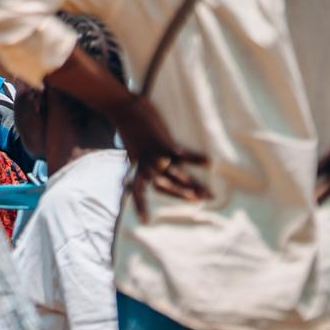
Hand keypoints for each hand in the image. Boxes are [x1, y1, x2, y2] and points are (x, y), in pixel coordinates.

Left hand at [110, 98, 209, 220]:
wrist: (121, 108)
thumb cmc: (131, 127)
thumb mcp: (132, 146)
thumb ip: (141, 158)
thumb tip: (151, 162)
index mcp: (137, 166)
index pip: (138, 191)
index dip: (141, 206)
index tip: (146, 222)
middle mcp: (145, 164)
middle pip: (163, 186)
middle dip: (181, 195)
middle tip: (201, 203)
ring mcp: (154, 153)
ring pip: (172, 174)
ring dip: (187, 184)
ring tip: (203, 194)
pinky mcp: (162, 141)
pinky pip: (179, 153)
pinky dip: (193, 157)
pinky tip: (208, 161)